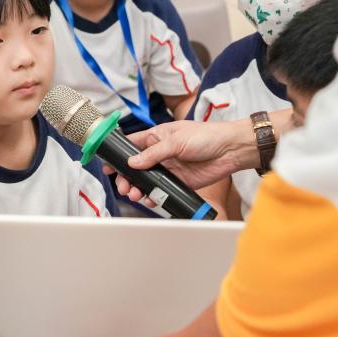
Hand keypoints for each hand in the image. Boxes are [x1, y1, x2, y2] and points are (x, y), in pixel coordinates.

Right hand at [103, 120, 256, 201]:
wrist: (230, 150)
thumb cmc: (206, 136)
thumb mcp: (176, 140)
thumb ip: (153, 153)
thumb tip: (133, 162)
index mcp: (156, 137)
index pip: (131, 144)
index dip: (118, 154)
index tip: (107, 164)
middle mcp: (159, 154)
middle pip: (135, 167)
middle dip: (126, 178)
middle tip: (124, 186)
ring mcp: (168, 169)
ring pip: (146, 181)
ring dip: (138, 189)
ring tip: (135, 195)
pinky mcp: (178, 182)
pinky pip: (160, 191)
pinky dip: (153, 197)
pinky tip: (150, 200)